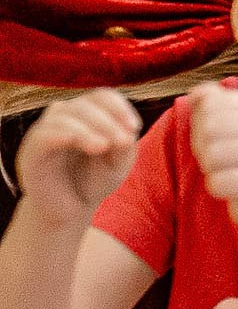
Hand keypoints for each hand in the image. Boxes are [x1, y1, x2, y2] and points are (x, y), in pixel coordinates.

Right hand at [14, 90, 140, 222]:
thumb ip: (124, 146)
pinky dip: (61, 134)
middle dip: (107, 121)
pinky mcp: (31, 153)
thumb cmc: (94, 181)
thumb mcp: (118, 163)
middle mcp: (61, 119)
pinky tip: (75, 140)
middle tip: (122, 141)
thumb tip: (126, 134)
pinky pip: (42, 136)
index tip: (135, 127)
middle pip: (83, 104)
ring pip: (62, 116)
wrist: (69, 211)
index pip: (100, 97)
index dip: (119, 107)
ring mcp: (43, 133)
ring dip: (87, 128)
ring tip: (103, 147)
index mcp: (85, 116)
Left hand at [188, 84, 237, 230]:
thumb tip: (196, 91)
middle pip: (208, 126)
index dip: (201, 126)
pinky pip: (219, 181)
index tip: (221, 141)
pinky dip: (217, 188)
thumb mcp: (232, 127)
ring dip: (210, 169)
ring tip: (229, 173)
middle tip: (221, 161)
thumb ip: (214, 103)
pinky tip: (234, 189)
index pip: (209, 103)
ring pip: (212, 154)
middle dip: (203, 148)